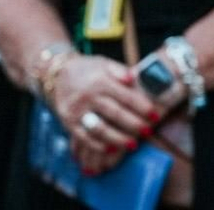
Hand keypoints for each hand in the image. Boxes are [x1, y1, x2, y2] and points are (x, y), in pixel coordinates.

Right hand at [53, 55, 162, 175]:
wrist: (57, 74)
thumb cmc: (88, 70)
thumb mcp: (103, 63)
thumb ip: (119, 70)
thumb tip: (133, 77)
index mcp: (100, 80)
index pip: (125, 96)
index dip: (142, 106)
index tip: (155, 115)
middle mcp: (88, 96)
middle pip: (115, 114)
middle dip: (134, 125)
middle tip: (148, 132)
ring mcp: (77, 111)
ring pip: (100, 129)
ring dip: (118, 139)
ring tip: (132, 145)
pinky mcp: (69, 123)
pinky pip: (85, 138)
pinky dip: (98, 146)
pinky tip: (112, 150)